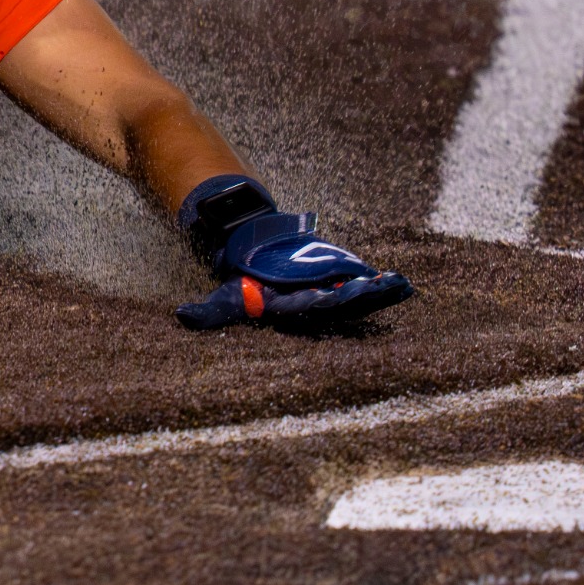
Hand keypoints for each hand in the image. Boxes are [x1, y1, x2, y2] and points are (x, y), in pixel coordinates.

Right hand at [175, 212, 412, 330]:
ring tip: (399, 287)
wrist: (263, 266)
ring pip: (360, 299)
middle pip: (342, 305)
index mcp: (292, 311)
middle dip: (360, 298)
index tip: (331, 296)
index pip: (307, 307)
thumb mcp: (227, 299)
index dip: (320, 301)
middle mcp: (317, 308)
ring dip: (378, 295)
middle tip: (379, 290)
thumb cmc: (247, 289)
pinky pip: (367, 287)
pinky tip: (402, 284)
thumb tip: (181, 317)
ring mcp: (334, 297)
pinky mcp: (344, 284)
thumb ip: (209, 312)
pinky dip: (383, 286)